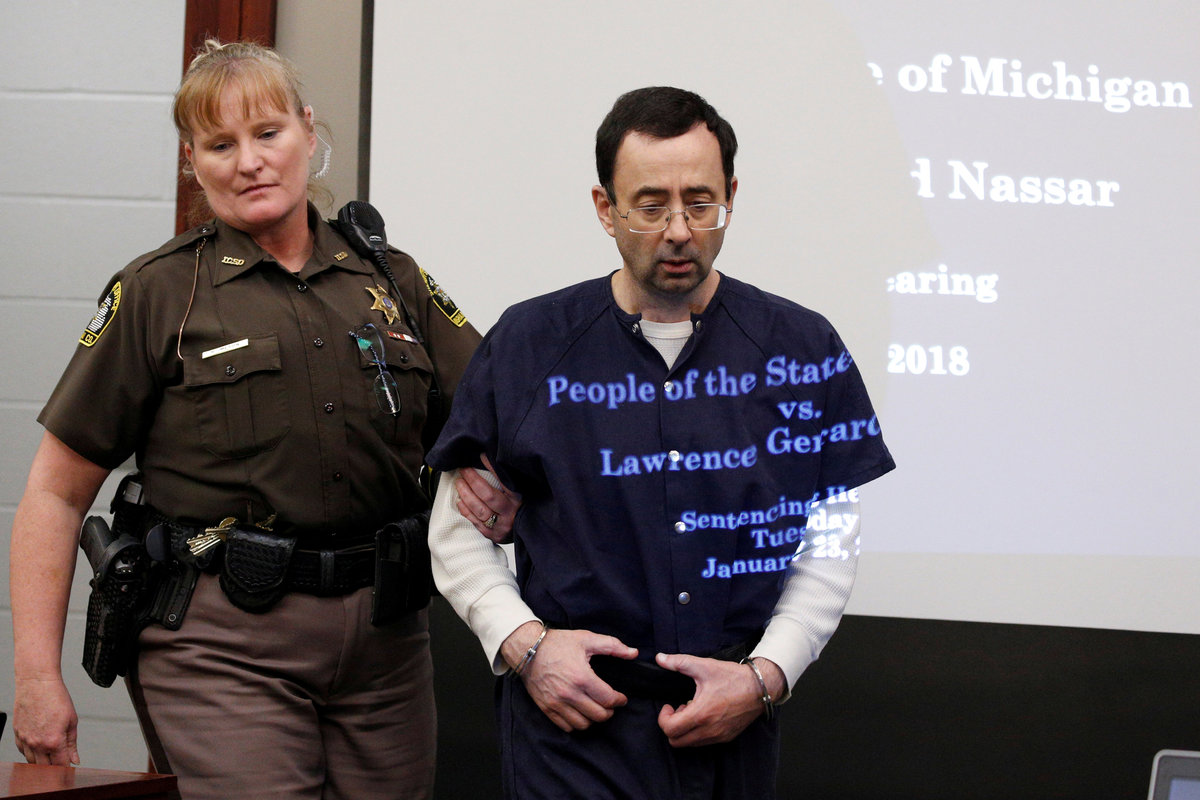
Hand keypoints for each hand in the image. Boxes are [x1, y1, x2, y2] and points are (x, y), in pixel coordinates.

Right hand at [14, 677, 79, 764]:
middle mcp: (37, 744)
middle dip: (54, 769)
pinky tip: (38, 750)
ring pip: (32, 762)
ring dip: (41, 763)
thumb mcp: (72, 720)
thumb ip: (72, 743)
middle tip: (61, 766)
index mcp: (54, 741)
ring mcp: (25, 740)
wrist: (37, 683)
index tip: (70, 771)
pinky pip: (22, 752)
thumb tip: (75, 759)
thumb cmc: (56, 698)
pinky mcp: (17, 734)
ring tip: (51, 758)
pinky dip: (30, 754)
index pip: (61, 765)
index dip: (67, 770)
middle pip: (45, 767)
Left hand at [455, 454, 521, 543]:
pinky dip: (466, 510)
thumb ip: (506, 479)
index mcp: (519, 499)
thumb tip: (488, 458)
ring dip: (466, 495)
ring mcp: (501, 526)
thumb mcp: (519, 492)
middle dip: (473, 481)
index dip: (492, 468)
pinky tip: (460, 501)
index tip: (481, 456)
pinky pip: (476, 522)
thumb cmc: (520, 507)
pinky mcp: (493, 535)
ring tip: (459, 483)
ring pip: (479, 510)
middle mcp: (511, 513)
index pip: (504, 481)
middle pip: (488, 496)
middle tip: (464, 470)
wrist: (528, 531)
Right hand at [501, 621, 637, 731]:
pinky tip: (580, 713)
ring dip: (593, 719)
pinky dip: (577, 723)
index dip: (619, 701)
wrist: (527, 649)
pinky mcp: (546, 708)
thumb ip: (612, 646)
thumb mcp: (587, 639)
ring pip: (583, 724)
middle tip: (610, 704)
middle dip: (609, 711)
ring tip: (596, 709)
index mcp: (582, 677)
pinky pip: (566, 726)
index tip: (621, 698)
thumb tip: (633, 653)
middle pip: (598, 715)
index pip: (608, 699)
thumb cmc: (558, 643)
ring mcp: (556, 703)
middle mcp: (569, 694)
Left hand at [654, 654, 783, 747]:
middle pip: (676, 742)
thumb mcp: (704, 666)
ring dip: (685, 730)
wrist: (760, 687)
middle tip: (679, 709)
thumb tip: (659, 658)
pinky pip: (704, 742)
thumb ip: (678, 662)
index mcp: (701, 714)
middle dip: (672, 726)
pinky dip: (697, 732)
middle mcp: (709, 730)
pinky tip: (704, 715)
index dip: (663, 718)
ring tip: (692, 710)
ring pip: (690, 744)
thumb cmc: (733, 677)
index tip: (669, 705)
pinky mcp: (726, 737)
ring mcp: (718, 736)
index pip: (670, 729)